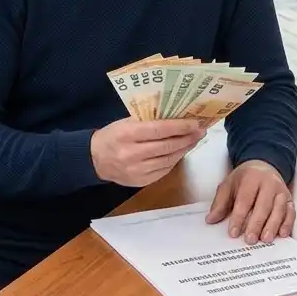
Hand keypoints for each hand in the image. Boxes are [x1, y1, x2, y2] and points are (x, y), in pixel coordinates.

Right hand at [91, 118, 205, 187]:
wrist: (95, 160)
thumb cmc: (113, 136)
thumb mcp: (126, 122)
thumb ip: (148, 119)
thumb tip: (176, 114)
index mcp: (127, 134)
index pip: (159, 129)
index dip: (180, 126)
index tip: (195, 123)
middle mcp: (132, 154)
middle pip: (167, 146)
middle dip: (187, 138)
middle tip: (201, 131)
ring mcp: (137, 171)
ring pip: (168, 160)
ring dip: (184, 149)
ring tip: (194, 140)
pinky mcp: (141, 182)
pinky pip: (164, 170)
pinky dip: (175, 160)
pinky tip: (181, 151)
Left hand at [206, 160, 293, 243]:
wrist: (263, 165)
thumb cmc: (244, 179)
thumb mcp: (228, 185)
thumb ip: (220, 203)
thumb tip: (211, 219)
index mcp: (251, 178)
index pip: (245, 200)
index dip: (239, 217)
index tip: (233, 232)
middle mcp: (269, 183)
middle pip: (263, 206)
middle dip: (256, 224)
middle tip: (250, 239)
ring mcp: (281, 191)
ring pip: (279, 209)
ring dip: (273, 226)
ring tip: (265, 239)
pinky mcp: (290, 199)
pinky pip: (291, 212)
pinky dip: (288, 224)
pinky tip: (282, 234)